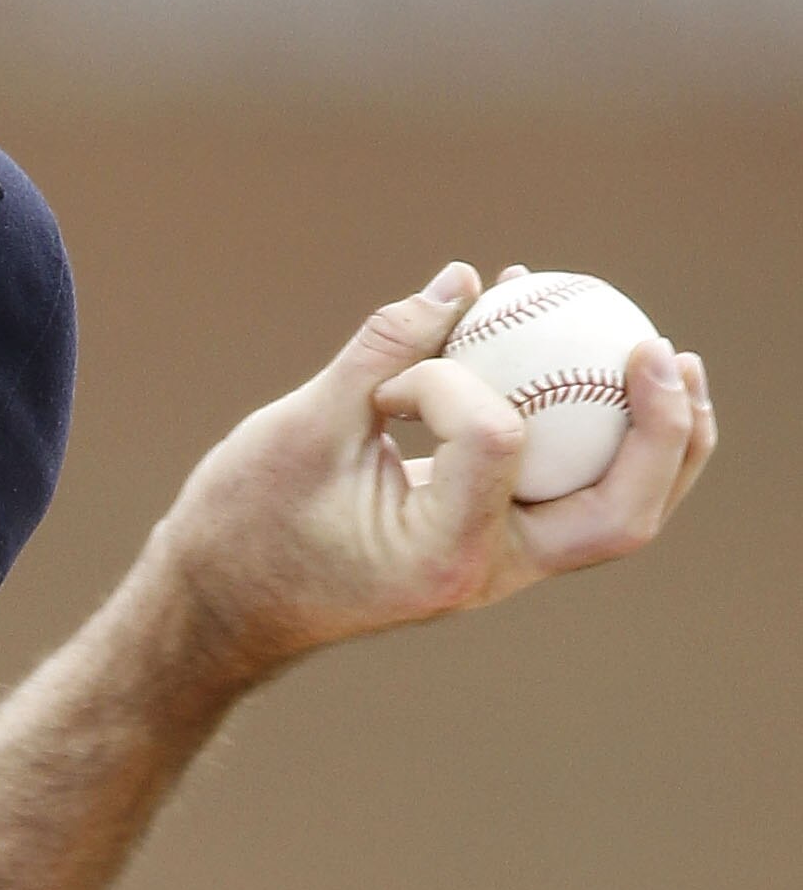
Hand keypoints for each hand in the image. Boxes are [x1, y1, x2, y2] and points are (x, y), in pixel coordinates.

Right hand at [151, 261, 716, 685]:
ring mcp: (495, 567)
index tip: (392, 384)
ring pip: (617, 515)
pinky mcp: (489, 546)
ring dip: (658, 442)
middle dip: (660, 432)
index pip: (497, 438)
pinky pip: (574, 496)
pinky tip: (606, 374)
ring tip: (670, 362)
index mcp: (439, 555)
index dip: (455, 377)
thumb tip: (466, 279)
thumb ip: (385, 350)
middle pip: (619, 514)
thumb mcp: (300, 430)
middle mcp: (483, 573)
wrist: (218, 610)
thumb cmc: (242, 527)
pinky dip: (600, 440)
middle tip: (659, 351)